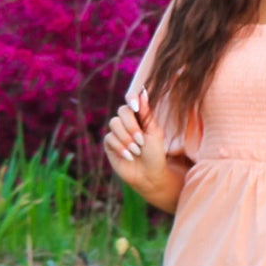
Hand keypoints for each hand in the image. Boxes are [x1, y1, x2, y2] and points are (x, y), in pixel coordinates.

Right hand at [103, 89, 178, 207]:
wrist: (149, 174)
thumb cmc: (155, 153)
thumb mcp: (154, 132)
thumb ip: (146, 113)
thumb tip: (143, 91)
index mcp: (139, 117)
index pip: (131, 101)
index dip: (131, 100)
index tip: (136, 107)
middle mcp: (127, 122)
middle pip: (122, 111)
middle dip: (132, 126)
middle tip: (141, 141)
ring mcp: (117, 132)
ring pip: (114, 123)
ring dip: (127, 139)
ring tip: (136, 151)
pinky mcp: (109, 144)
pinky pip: (109, 138)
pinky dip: (121, 147)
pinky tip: (129, 156)